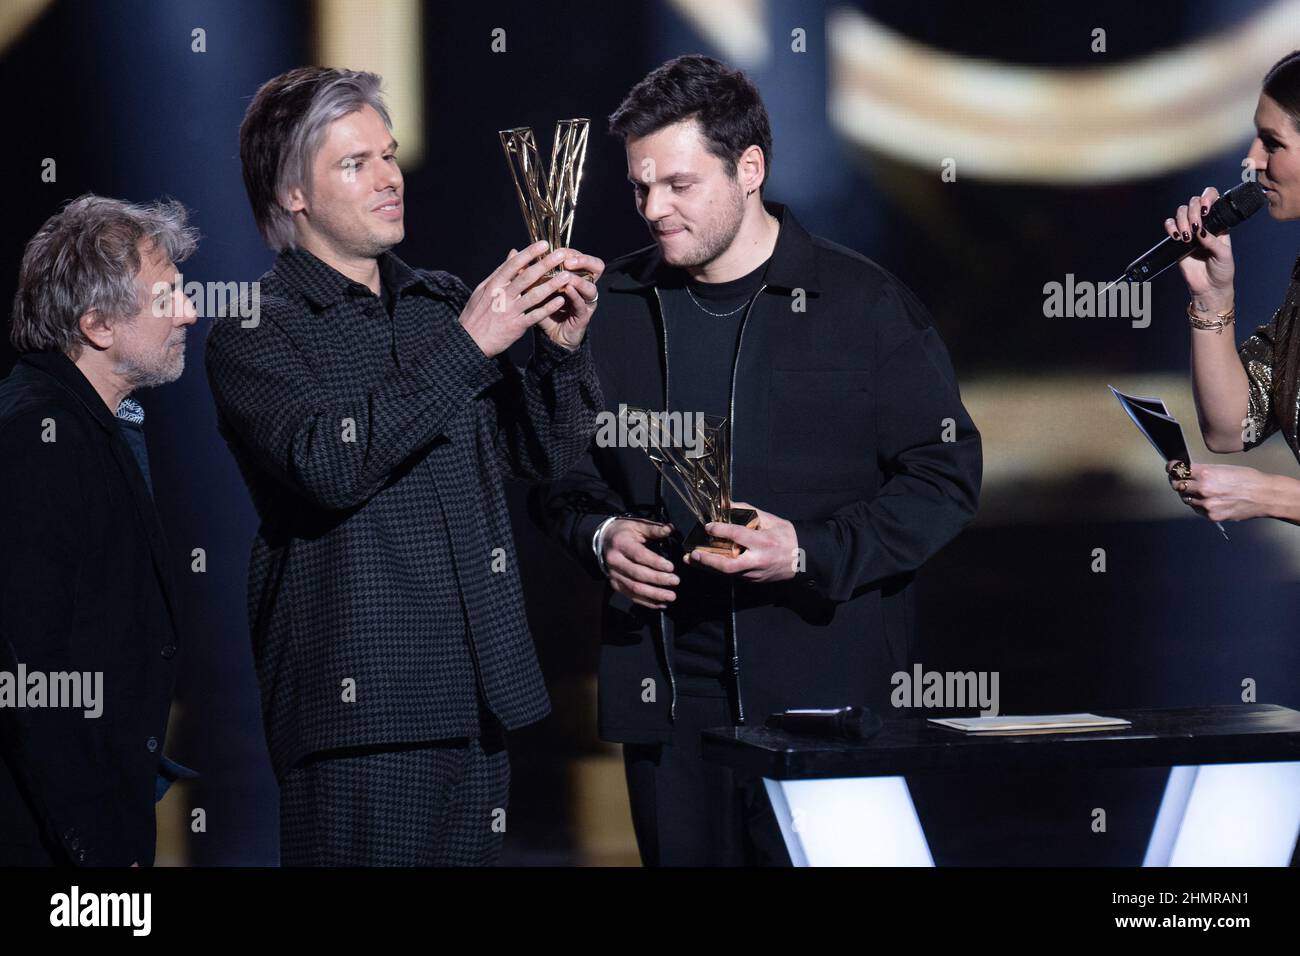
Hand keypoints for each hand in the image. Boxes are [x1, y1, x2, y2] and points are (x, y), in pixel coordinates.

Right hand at [459, 242, 574, 357]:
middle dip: (546, 264)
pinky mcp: (516, 326)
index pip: (514, 264)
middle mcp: (502, 296)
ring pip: (534, 295)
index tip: (544, 244)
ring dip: (552, 285)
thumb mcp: (484, 289)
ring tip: (567, 276)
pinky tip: (561, 300)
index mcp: (494, 284)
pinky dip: (548, 308)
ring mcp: (509, 311)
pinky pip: (535, 315)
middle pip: (527, 277)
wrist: (470, 341)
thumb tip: (513, 252)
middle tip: (562, 254)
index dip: (530, 253)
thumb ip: (501, 271)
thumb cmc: (477, 313)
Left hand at [534, 250, 603, 350]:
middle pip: (596, 267)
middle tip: (568, 260)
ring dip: (579, 280)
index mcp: (576, 275)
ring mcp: (586, 301)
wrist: (550, 335)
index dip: (572, 252)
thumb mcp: (535, 287)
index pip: (581, 258)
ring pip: (590, 287)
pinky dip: (575, 296)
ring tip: (567, 276)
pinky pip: (582, 304)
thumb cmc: (544, 308)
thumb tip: (514, 253)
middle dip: (583, 261)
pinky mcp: (584, 316)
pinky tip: (568, 290)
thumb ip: (528, 271)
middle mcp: (585, 286)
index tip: (556, 249)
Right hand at [603, 519, 677, 609]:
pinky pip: (632, 596)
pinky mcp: (616, 585)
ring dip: (654, 594)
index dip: (656, 563)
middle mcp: (615, 561)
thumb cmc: (624, 532)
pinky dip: (647, 602)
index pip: (639, 555)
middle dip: (658, 579)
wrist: (603, 541)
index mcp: (621, 544)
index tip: (671, 567)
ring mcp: (614, 575)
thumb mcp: (637, 525)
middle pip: (638, 574)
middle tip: (675, 581)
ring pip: (635, 588)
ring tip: (671, 596)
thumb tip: (670, 529)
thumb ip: (653, 529)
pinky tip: (661, 603)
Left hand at [683, 502, 800, 582]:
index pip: (738, 536)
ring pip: (728, 573)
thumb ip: (749, 512)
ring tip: (691, 559)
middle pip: (729, 565)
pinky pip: (733, 575)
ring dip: (708, 566)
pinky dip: (719, 568)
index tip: (708, 525)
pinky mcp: (754, 581)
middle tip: (694, 553)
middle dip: (709, 560)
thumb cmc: (788, 537)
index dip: (721, 530)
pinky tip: (706, 563)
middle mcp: (758, 561)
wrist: (804, 559)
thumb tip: (728, 505)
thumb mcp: (771, 520)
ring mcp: (756, 574)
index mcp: (764, 543)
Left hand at [1166, 460, 1273, 521]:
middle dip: (1177, 482)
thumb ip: (1204, 471)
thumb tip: (1189, 473)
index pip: (1178, 470)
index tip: (1171, 467)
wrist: (1264, 496)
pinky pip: (1197, 510)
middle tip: (1179, 480)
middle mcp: (1203, 489)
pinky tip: (1207, 500)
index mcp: (1205, 473)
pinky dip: (1198, 505)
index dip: (1172, 468)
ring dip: (1189, 494)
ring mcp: (1206, 504)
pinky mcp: (1212, 515)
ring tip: (1199, 491)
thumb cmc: (1248, 479)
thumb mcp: (1223, 468)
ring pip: (1186, 499)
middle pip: (1177, 486)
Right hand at [1168, 187, 1234, 309]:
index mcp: (1219, 223)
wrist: (1209, 288)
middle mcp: (1204, 224)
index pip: (1212, 199)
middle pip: (1193, 203)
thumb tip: (1200, 230)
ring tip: (1187, 237)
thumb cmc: (1222, 271)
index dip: (1207, 197)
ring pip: (1181, 212)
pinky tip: (1177, 237)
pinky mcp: (1177, 241)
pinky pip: (1170, 226)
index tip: (1205, 209)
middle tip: (1195, 227)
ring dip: (1181, 221)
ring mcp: (1190, 231)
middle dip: (1192, 212)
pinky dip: (1171, 228)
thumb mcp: (1224, 254)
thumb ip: (1213, 240)